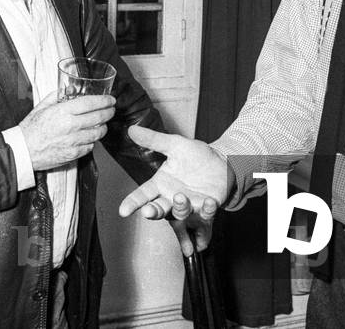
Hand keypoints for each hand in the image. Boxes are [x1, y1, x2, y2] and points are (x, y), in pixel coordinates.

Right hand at [19, 91, 114, 169]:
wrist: (22, 151)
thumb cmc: (30, 129)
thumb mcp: (41, 107)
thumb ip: (57, 96)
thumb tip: (70, 89)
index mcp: (63, 111)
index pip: (91, 103)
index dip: (104, 100)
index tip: (110, 99)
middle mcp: (70, 126)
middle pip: (99, 117)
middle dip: (109, 112)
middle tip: (111, 110)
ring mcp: (73, 141)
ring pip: (98, 133)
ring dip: (103, 127)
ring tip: (102, 124)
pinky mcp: (73, 154)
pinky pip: (90, 147)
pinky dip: (92, 141)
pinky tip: (89, 137)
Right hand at [117, 126, 230, 249]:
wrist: (221, 161)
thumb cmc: (196, 155)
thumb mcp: (175, 144)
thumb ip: (154, 140)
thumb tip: (132, 129)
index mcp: (161, 184)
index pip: (143, 195)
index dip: (132, 203)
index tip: (123, 210)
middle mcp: (172, 197)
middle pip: (158, 209)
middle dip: (152, 212)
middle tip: (147, 211)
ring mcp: (190, 205)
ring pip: (180, 213)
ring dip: (179, 207)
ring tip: (180, 197)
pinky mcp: (207, 208)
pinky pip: (206, 214)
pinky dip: (207, 210)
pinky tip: (208, 202)